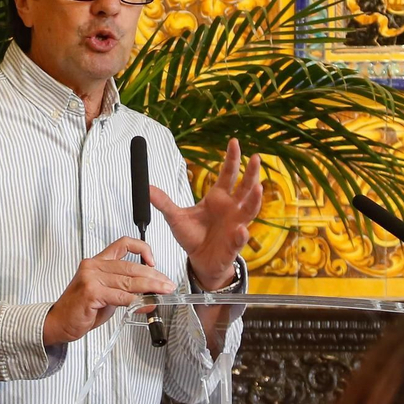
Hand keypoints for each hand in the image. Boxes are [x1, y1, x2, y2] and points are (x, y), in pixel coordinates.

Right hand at [43, 237, 176, 345]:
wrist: (58, 323)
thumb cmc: (81, 308)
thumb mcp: (106, 296)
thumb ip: (126, 292)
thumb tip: (150, 295)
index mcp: (97, 262)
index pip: (123, 243)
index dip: (142, 248)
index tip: (153, 261)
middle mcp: (93, 266)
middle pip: (131, 267)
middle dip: (154, 277)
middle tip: (167, 284)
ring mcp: (91, 278)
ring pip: (129, 281)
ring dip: (150, 288)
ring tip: (162, 293)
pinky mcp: (91, 292)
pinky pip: (121, 296)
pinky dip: (136, 301)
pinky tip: (144, 305)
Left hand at [150, 138, 260, 290]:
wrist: (200, 261)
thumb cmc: (193, 236)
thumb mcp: (175, 218)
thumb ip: (163, 202)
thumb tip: (146, 187)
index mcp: (218, 198)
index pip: (228, 174)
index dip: (232, 158)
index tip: (234, 142)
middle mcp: (232, 208)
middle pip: (245, 187)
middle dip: (251, 172)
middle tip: (255, 157)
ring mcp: (236, 225)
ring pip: (250, 209)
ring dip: (254, 199)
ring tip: (258, 187)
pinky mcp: (234, 244)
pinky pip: (240, 238)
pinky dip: (241, 234)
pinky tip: (241, 230)